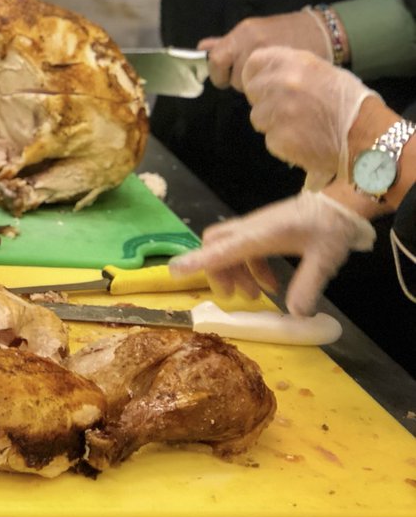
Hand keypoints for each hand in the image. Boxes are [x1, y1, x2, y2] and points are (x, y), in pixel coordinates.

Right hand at [170, 191, 375, 315]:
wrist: (341, 202)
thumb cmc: (332, 227)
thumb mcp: (324, 259)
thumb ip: (308, 286)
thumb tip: (296, 314)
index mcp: (262, 234)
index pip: (223, 249)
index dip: (198, 262)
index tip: (175, 271)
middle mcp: (252, 228)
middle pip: (216, 244)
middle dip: (216, 270)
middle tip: (232, 295)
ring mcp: (256, 227)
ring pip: (228, 247)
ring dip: (234, 272)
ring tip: (254, 296)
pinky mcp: (263, 229)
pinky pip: (244, 248)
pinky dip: (250, 267)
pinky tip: (271, 284)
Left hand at [199, 10, 332, 90]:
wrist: (322, 32)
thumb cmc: (286, 33)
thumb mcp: (254, 33)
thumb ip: (227, 43)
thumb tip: (202, 48)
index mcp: (244, 33)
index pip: (216, 60)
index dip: (219, 73)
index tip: (226, 77)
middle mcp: (254, 44)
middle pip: (233, 78)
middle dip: (240, 83)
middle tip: (257, 76)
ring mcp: (271, 59)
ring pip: (248, 89)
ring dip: (256, 90)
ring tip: (272, 80)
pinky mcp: (286, 74)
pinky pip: (264, 96)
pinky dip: (268, 97)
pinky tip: (278, 88)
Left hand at [242, 47, 377, 189]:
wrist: (367, 136)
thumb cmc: (351, 103)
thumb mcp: (323, 71)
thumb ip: (293, 69)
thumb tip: (269, 74)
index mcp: (294, 62)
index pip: (254, 63)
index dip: (256, 75)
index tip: (263, 85)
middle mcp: (282, 83)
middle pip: (253, 91)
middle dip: (264, 100)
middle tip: (286, 109)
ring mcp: (278, 112)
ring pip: (258, 117)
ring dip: (272, 123)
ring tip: (299, 126)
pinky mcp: (279, 138)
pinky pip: (270, 139)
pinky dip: (282, 143)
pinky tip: (303, 140)